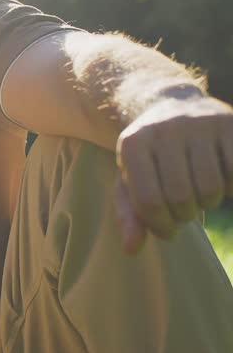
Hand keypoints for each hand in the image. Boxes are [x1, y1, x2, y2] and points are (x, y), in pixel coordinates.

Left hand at [114, 92, 232, 250]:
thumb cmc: (150, 154)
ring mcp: (199, 124)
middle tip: (185, 212)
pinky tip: (222, 182)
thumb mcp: (130, 178)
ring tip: (200, 195)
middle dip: (185, 215)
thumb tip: (132, 249)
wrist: (172, 104)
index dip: (160, 225)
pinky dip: (230, 188)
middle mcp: (165, 129)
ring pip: (211, 187)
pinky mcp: (229, 125)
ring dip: (208, 203)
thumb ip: (129, 213)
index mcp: (133, 143)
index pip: (148, 200)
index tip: (167, 230)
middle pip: (181, 196)